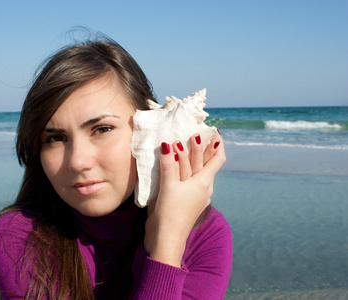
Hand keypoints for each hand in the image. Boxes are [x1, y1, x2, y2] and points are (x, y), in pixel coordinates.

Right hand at [144, 131, 225, 266]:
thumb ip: (169, 164)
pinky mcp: (189, 202)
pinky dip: (187, 170)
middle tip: (197, 133)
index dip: (218, 144)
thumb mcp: (168, 186)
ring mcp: (197, 196)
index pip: (218, 159)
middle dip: (204, 147)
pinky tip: (177, 169)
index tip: (214, 131)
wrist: (167, 239)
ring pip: (199, 172)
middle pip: (208, 164)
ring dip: (194, 159)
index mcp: (204, 183)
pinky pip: (191, 181)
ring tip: (185, 146)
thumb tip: (168, 143)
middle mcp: (204, 188)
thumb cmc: (170, 213)